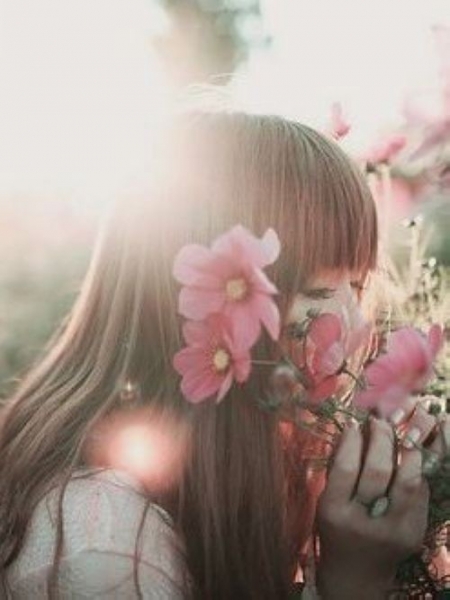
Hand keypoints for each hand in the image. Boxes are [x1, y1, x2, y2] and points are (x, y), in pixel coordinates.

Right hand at [316, 418, 428, 599]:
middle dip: (381, 438)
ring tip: (399, 436)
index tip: (354, 424)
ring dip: (406, 451)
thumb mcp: (326, 499)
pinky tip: (406, 461)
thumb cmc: (336, 528)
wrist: (357, 573)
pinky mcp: (415, 534)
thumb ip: (337, 466)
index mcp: (335, 513)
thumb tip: (354, 426)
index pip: (347, 468)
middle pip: (379, 470)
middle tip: (379, 422)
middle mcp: (364, 523)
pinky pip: (420, 493)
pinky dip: (415, 472)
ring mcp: (394, 530)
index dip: (353, 441)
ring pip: (409, 480)